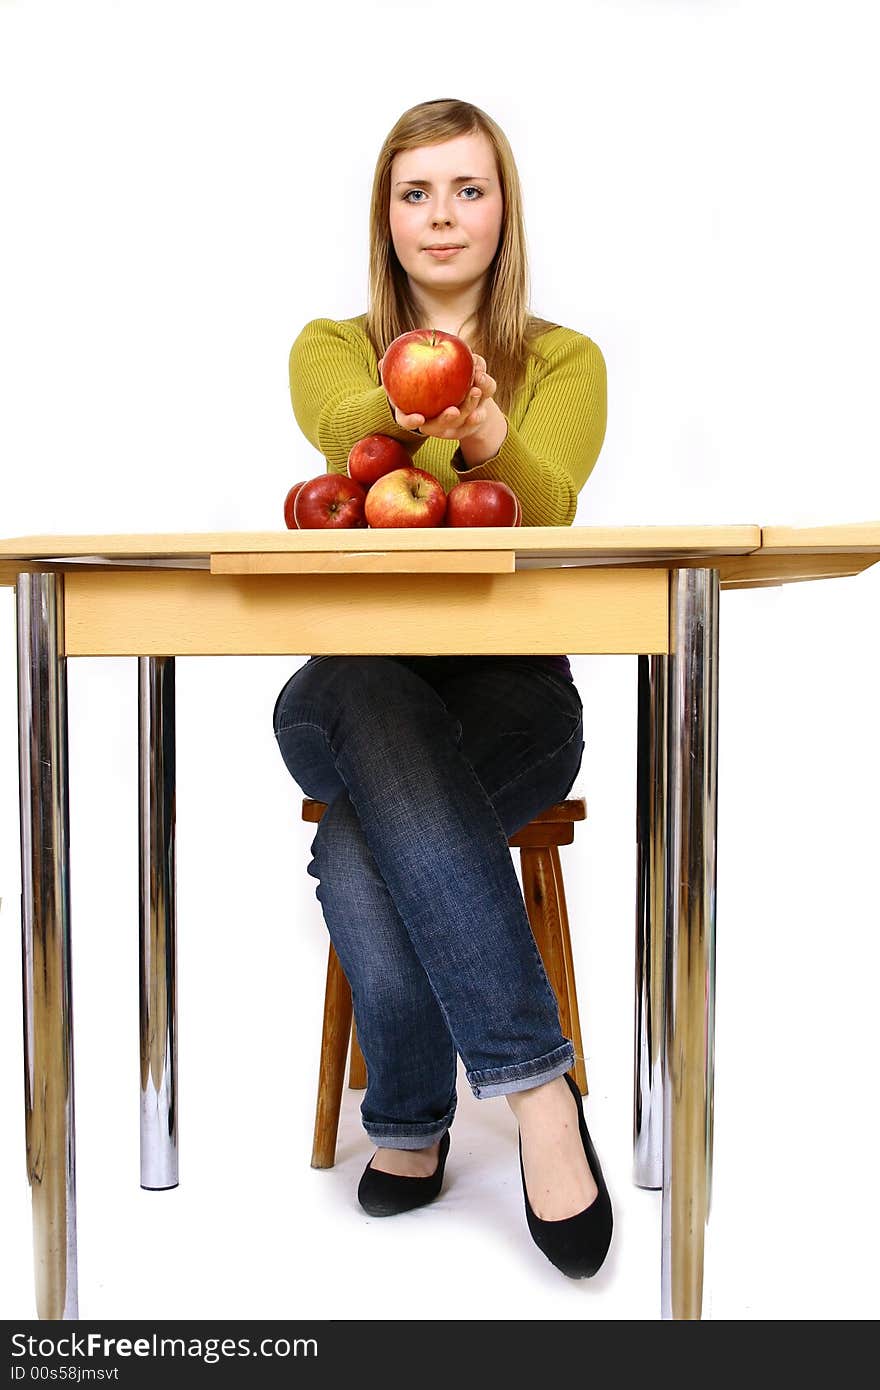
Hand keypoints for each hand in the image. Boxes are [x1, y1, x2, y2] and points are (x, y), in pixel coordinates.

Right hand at [378, 353, 497, 440]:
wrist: (443, 390)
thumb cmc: (417, 379)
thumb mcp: (405, 373)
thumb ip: (393, 369)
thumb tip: (381, 362)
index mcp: (412, 414)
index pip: (407, 420)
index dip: (411, 421)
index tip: (419, 418)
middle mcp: (432, 424)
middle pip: (439, 425)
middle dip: (447, 419)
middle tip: (454, 410)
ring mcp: (451, 426)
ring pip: (460, 422)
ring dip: (468, 409)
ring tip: (477, 392)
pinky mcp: (468, 420)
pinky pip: (475, 418)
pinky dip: (479, 412)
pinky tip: (484, 397)